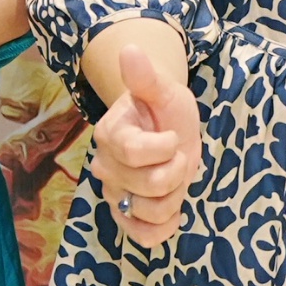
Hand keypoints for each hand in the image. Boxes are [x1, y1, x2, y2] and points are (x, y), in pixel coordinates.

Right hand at [85, 23, 203, 246]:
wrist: (165, 127)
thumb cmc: (163, 108)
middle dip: (177, 171)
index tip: (174, 136)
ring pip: (150, 213)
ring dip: (175, 197)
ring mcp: (115, 194)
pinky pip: (144, 236)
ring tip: (175, 178)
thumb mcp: (163, 90)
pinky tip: (173, 208)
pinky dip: (164, 227)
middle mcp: (106, 167)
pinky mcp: (126, 217)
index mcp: (109, 135)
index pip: (135, 152)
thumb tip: (130, 49)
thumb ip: (145, 78)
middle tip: (179, 155)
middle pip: (149, 185)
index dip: (165, 147)